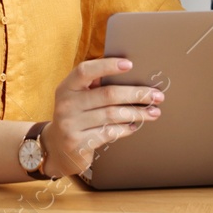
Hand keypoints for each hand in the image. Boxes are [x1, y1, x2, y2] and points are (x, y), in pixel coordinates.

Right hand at [40, 58, 164, 177]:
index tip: (130, 64)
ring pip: (112, 115)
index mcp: (66, 87)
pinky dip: (125, 129)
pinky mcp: (79, 144)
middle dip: (136, 94)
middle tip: (156, 95)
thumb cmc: (75, 115)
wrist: (56, 148)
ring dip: (137, 113)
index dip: (107, 66)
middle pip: (107, 95)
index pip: (85, 71)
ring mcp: (71, 125)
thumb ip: (93, 84)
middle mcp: (66, 105)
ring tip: (153, 112)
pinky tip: (135, 126)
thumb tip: (129, 73)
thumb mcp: (76, 97)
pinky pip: (109, 133)